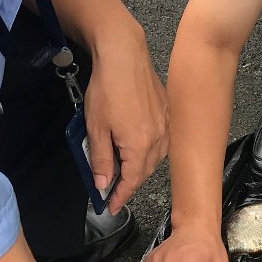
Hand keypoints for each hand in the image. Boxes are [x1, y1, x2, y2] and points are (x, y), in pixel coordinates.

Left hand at [82, 25, 168, 213]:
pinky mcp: (166, 111)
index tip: (110, 207)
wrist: (123, 54)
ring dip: (140, 166)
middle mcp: (158, 139)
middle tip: (113, 189)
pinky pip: (161, 140)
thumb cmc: (107, 89)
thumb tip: (103, 184)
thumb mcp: (95, 128)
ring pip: (155, 157)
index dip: (120, 196)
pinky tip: (138, 145)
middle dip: (130, 183)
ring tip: (124, 168)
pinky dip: (149, 149)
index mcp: (139, 146)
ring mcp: (165, 124)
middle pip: (145, 171)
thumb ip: (101, 159)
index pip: (131, 181)